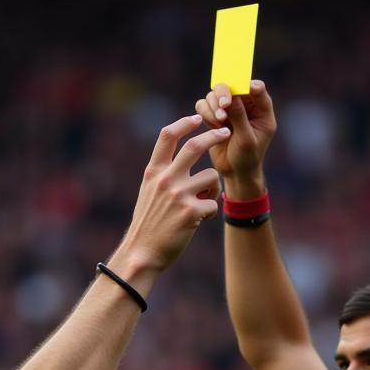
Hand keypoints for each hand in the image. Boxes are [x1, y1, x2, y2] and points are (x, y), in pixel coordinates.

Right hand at [117, 115, 227, 273]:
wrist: (143, 252)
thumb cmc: (148, 223)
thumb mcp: (148, 192)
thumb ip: (163, 173)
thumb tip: (184, 153)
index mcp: (153, 171)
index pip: (168, 136)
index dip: (184, 123)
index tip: (197, 116)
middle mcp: (165, 179)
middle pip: (195, 146)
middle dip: (214, 135)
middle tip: (226, 131)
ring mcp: (179, 195)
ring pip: (211, 177)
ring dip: (213, 189)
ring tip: (202, 203)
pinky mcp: (191, 213)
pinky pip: (213, 204)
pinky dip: (210, 212)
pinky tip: (199, 220)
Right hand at [195, 79, 275, 196]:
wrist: (235, 172)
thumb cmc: (247, 158)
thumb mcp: (246, 139)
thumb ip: (240, 117)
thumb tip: (231, 97)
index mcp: (261, 109)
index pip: (256, 88)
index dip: (247, 85)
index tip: (243, 91)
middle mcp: (245, 105)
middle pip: (231, 85)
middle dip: (224, 93)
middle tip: (223, 106)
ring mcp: (229, 109)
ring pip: (214, 94)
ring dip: (214, 105)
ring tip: (219, 122)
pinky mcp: (214, 115)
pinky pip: (204, 104)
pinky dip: (205, 112)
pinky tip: (214, 126)